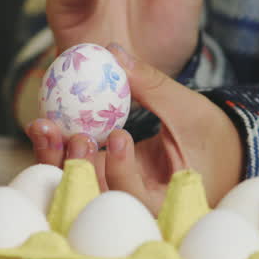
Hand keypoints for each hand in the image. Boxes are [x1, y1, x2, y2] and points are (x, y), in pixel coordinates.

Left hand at [25, 43, 242, 212]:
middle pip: (95, 197)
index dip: (122, 169)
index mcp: (164, 202)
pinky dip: (58, 149)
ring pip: (77, 185)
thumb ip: (150, 84)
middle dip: (72, 165)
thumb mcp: (187, 108)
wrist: (214, 151)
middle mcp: (132, 206)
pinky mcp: (100, 178)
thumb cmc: (210, 135)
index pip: (136, 195)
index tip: (120, 136)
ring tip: (43, 126)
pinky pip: (75, 169)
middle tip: (60, 132)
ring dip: (56, 157)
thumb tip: (113, 51)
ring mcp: (112, 193)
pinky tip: (43, 126)